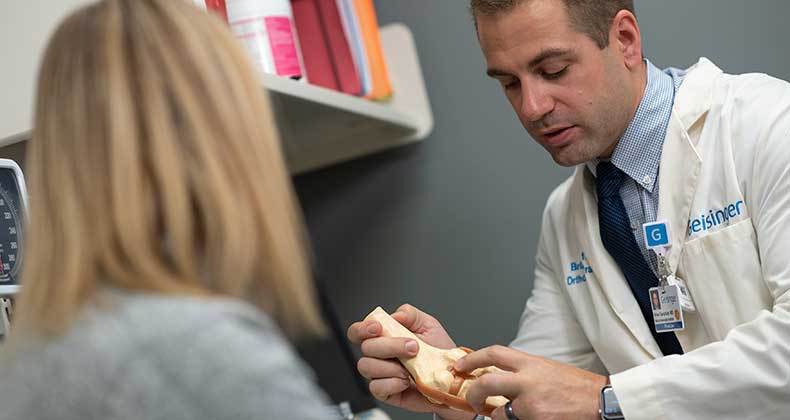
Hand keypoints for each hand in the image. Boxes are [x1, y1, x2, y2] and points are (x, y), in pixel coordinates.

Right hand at [347, 304, 457, 413]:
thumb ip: (410, 314)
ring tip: (411, 368)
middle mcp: (379, 355)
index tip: (378, 327)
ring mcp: (380, 374)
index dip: (362, 328)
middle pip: (366, 347)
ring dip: (391, 366)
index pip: (358, 331)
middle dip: (390, 346)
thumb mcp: (429, 325)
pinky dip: (392, 383)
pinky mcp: (386, 393)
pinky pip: (376, 388)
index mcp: (384, 337)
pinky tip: (406, 381)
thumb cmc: (439, 352)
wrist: (453, 378)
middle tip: (413, 347)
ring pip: (367, 366)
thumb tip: (394, 315)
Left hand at [454, 345, 606, 419]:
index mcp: (531, 363)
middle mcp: (529, 380)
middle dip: (473, 393)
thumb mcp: (546, 369)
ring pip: (499, 412)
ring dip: (498, 416)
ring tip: (508, 416)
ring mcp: (532, 403)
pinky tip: (529, 419)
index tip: (460, 366)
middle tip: (472, 401)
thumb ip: (523, 372)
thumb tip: (499, 378)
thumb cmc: (577, 386)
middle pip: (487, 382)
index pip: (494, 353)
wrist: (602, 401)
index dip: (472, 359)